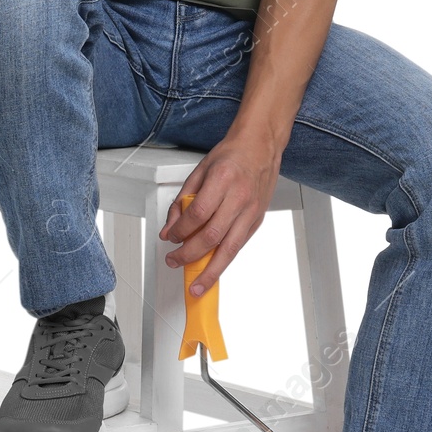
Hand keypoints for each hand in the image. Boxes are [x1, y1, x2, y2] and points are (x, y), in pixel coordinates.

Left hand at [158, 132, 281, 295]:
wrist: (261, 146)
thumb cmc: (231, 155)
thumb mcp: (199, 171)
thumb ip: (182, 201)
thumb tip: (170, 229)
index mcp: (222, 180)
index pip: (197, 214)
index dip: (181, 231)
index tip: (170, 238)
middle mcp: (239, 197)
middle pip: (212, 236)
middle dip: (189, 255)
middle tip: (174, 262)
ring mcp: (251, 210)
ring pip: (229, 249)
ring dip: (210, 271)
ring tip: (197, 285)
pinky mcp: (257, 220)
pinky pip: (239, 245)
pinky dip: (224, 260)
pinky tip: (213, 268)